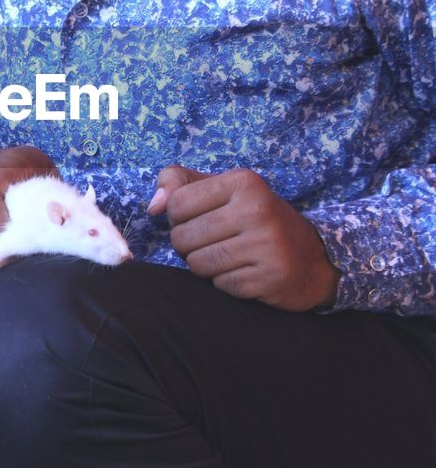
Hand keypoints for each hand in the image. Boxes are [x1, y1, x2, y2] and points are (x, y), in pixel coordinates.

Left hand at [147, 164, 339, 311]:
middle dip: (188, 246)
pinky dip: (225, 283)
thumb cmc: (255, 219)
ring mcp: (267, 245)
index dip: (178, 218)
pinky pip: (221, 286)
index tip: (200, 219)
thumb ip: (179, 184)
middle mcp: (257, 209)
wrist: (314, 258)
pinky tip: (244, 272)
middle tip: (214, 242)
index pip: (176, 204)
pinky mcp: (271, 277)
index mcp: (243, 181)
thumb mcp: (223, 189)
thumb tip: (153, 207)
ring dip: (205, 267)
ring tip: (227, 257)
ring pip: (197, 264)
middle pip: (183, 238)